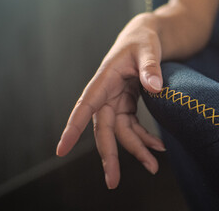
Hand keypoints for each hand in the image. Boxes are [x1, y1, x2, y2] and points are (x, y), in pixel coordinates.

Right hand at [56, 13, 165, 188]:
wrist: (146, 37)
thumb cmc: (143, 39)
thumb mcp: (148, 48)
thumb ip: (150, 66)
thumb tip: (155, 88)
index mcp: (106, 78)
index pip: (86, 104)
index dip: (73, 127)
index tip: (61, 149)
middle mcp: (108, 93)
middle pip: (104, 128)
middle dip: (109, 155)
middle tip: (113, 182)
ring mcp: (117, 100)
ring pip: (120, 132)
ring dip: (135, 149)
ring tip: (153, 166)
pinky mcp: (127, 104)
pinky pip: (132, 126)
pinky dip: (143, 137)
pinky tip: (157, 147)